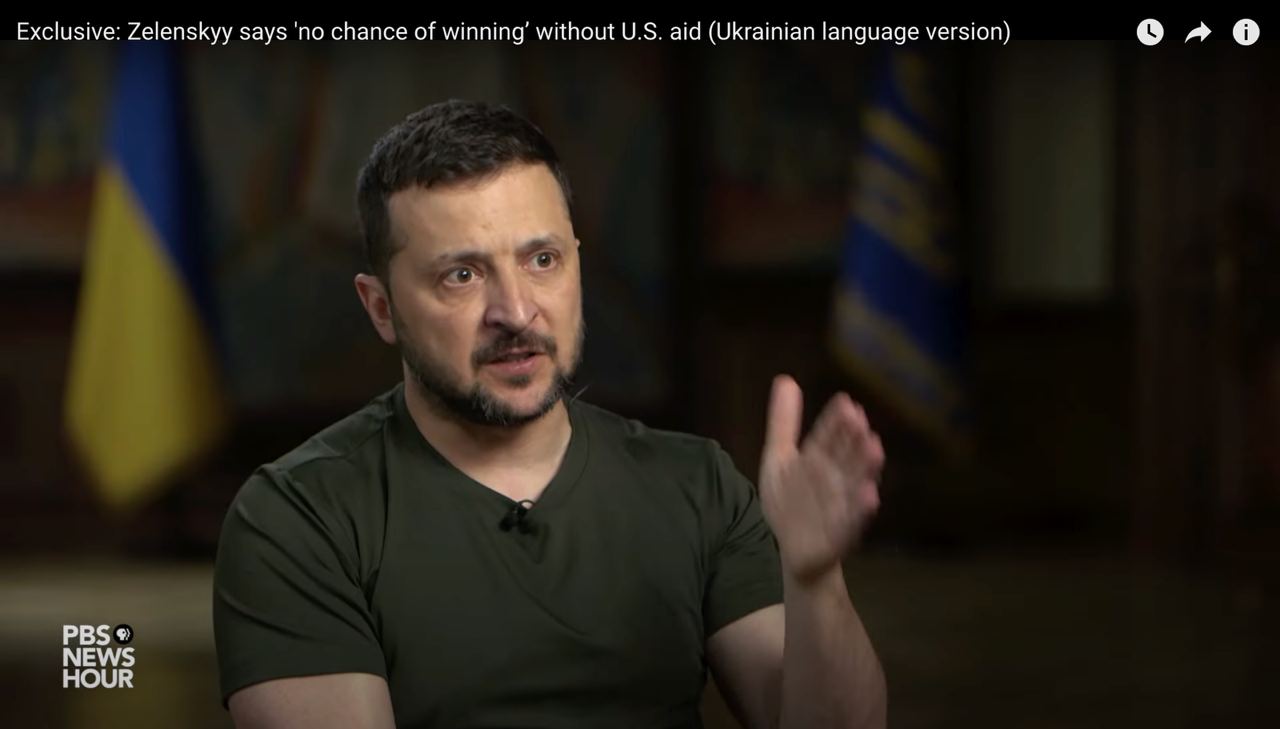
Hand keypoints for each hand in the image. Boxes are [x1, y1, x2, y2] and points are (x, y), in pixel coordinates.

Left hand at [759, 375, 883, 582]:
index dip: (835, 421)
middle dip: (853, 438)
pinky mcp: (842, 531)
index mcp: (818, 459)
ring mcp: (841, 503)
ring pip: (856, 482)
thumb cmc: (790, 501)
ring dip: (866, 467)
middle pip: (845, 455)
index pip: (827, 436)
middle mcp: (835, 478)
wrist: (795, 550)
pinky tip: (870, 495)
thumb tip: (786, 378)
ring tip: (875, 448)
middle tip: (860, 418)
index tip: (845, 402)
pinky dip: (862, 508)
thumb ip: (784, 422)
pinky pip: (854, 519)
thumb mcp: (779, 459)